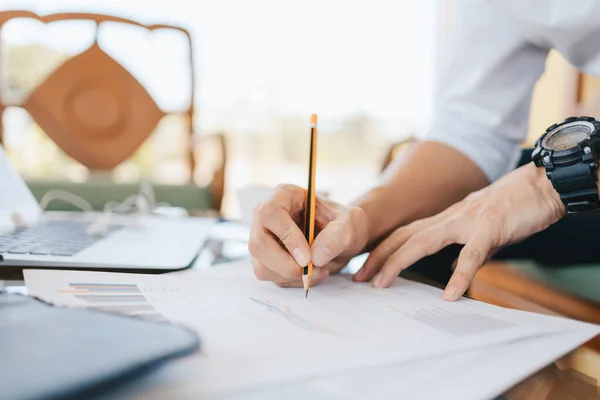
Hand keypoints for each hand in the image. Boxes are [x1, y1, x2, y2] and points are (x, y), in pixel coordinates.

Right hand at [249, 184, 368, 286]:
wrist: (344, 240)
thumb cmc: (345, 224)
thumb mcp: (352, 223)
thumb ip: (339, 234)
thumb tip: (315, 256)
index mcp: (284, 196)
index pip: (271, 213)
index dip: (287, 237)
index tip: (308, 257)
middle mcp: (266, 217)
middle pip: (258, 244)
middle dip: (286, 265)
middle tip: (313, 270)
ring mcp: (263, 239)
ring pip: (262, 266)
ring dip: (292, 276)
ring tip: (319, 270)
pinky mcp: (265, 260)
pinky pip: (271, 277)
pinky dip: (293, 282)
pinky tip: (311, 273)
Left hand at [354, 163, 565, 299]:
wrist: (540, 187)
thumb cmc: (511, 209)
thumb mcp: (479, 230)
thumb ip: (463, 247)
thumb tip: (453, 268)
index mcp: (446, 220)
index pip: (405, 235)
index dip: (382, 250)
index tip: (364, 269)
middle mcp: (449, 219)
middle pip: (403, 237)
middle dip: (377, 257)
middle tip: (357, 278)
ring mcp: (467, 222)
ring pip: (423, 241)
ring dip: (399, 262)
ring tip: (381, 284)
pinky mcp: (490, 228)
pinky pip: (471, 255)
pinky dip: (460, 276)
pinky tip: (450, 295)